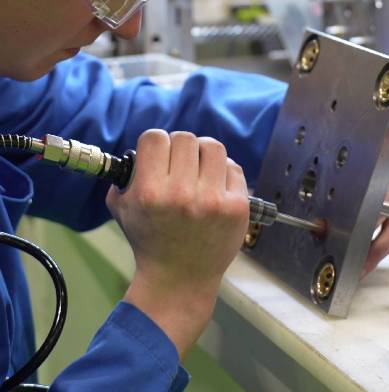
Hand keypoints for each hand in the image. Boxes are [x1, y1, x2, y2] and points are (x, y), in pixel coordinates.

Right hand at [106, 129, 248, 355]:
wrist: (180, 280)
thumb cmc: (149, 240)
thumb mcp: (122, 209)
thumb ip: (125, 174)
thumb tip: (139, 148)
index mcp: (150, 192)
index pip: (154, 137)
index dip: (154, 144)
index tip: (157, 156)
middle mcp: (181, 194)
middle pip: (184, 138)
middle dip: (179, 149)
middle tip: (179, 165)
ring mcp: (212, 200)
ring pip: (212, 146)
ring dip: (203, 154)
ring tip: (199, 170)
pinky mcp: (236, 207)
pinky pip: (233, 167)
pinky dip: (223, 172)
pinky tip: (215, 186)